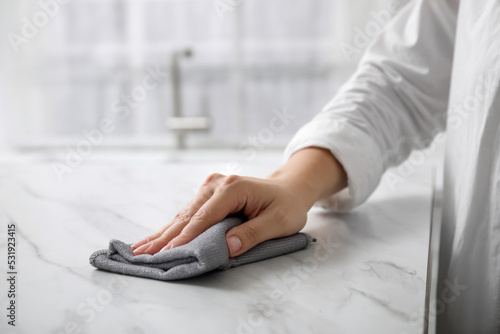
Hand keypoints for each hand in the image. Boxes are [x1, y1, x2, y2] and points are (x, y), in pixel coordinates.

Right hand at [131, 173, 308, 256]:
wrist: (289, 189)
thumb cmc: (287, 206)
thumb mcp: (279, 222)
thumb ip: (253, 233)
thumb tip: (227, 246)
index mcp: (233, 188)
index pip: (204, 217)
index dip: (186, 237)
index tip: (168, 253)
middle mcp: (217, 183)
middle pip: (188, 214)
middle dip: (165, 236)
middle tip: (142, 255)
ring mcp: (211, 185)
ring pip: (183, 213)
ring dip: (163, 233)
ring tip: (140, 249)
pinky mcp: (208, 192)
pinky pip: (188, 213)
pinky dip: (172, 227)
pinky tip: (156, 237)